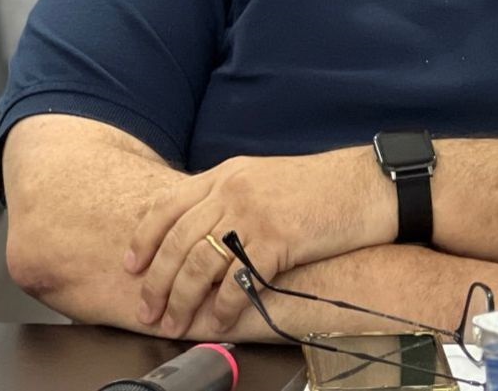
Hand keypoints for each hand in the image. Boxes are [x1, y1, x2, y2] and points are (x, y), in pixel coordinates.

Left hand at [124, 148, 393, 336]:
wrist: (366, 185)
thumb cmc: (320, 188)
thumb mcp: (264, 179)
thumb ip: (230, 198)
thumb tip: (200, 232)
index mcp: (227, 174)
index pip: (167, 205)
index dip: (143, 239)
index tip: (132, 266)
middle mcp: (233, 190)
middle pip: (177, 240)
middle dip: (156, 282)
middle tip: (147, 311)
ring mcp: (253, 213)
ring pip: (199, 263)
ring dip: (183, 300)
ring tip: (176, 323)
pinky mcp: (277, 238)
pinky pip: (237, 281)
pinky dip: (222, 307)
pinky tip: (219, 322)